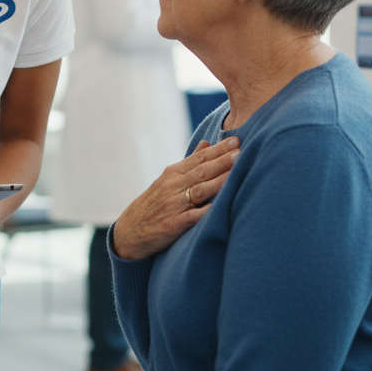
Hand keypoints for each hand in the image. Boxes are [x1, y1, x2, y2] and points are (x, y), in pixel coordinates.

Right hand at [112, 136, 240, 260]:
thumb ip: (189, 162)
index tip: (236, 139)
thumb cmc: (154, 204)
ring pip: (200, 190)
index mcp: (173, 173)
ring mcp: (173, 205)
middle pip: (202, 171)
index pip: (200, 158)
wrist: (130, 231)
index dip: (218, 149)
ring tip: (236, 172)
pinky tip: (219, 207)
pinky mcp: (172, 225)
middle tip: (241, 150)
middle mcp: (173, 186)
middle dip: (222, 161)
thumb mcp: (167, 179)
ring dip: (219, 181)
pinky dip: (205, 211)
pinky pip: (192, 217)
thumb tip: (207, 144)